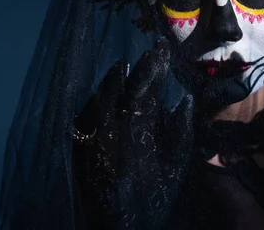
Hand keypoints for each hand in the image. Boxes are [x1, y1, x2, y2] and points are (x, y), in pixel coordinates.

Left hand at [73, 37, 193, 229]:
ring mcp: (92, 138)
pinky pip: (87, 115)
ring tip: (125, 67)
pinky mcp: (79, 147)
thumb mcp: (174, 170)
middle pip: (122, 90)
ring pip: (101, 99)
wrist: (116, 229)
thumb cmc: (151, 200)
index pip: (144, 91)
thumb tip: (184, 98)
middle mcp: (111, 132)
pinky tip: (104, 94)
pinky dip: (97, 101)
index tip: (160, 52)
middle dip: (137, 70)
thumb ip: (180, 133)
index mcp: (138, 136)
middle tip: (149, 54)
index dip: (152, 69)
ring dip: (114, 82)